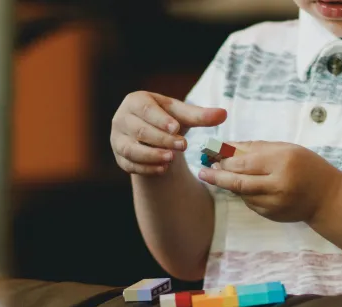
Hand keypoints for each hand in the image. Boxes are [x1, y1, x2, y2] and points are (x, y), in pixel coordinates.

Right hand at [111, 91, 226, 174]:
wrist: (153, 136)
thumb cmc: (168, 120)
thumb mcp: (184, 116)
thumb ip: (201, 116)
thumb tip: (223, 114)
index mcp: (135, 101)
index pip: (146, 110)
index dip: (160, 119)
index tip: (176, 128)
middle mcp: (122, 119)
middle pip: (139, 130)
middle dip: (161, 139)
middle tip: (182, 146)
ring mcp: (117, 139)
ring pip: (130, 149)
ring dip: (151, 155)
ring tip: (170, 159)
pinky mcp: (119, 157)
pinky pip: (129, 164)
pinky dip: (146, 168)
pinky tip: (162, 170)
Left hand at [197, 141, 341, 222]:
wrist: (327, 197)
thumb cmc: (307, 166)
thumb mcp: (286, 149)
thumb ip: (256, 148)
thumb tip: (226, 146)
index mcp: (283, 162)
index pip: (244, 162)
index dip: (225, 159)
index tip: (211, 154)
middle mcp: (278, 184)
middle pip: (238, 181)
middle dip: (218, 175)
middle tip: (204, 170)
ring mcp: (274, 203)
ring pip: (241, 194)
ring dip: (227, 184)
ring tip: (216, 175)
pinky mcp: (272, 215)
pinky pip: (249, 202)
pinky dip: (242, 193)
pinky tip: (240, 185)